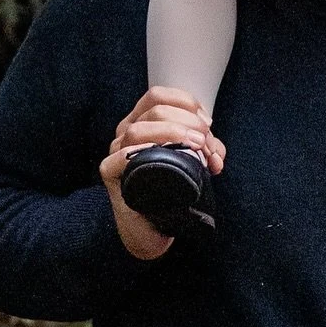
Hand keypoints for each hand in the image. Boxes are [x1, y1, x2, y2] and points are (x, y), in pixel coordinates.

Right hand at [99, 88, 225, 259]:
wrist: (151, 230)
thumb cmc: (170, 192)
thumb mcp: (193, 162)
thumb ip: (206, 150)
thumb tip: (216, 152)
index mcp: (143, 123)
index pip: (158, 96)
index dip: (186, 103)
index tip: (207, 123)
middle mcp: (126, 133)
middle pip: (155, 110)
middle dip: (187, 122)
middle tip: (206, 143)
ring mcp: (115, 153)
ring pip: (138, 130)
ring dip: (173, 133)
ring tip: (198, 148)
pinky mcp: (110, 174)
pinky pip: (122, 157)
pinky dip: (145, 152)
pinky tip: (166, 158)